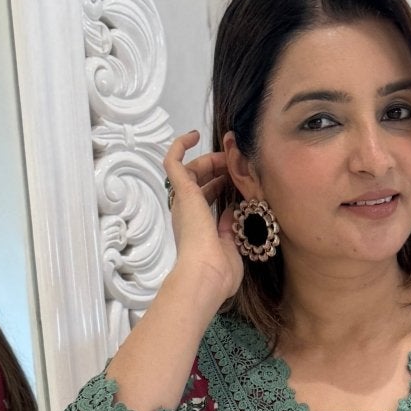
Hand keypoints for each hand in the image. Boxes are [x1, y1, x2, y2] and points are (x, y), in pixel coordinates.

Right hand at [163, 130, 243, 307]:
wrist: (205, 276)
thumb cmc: (219, 272)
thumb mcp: (232, 248)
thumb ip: (231, 229)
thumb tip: (232, 210)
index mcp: (198, 227)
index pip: (207, 198)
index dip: (221, 184)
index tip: (236, 177)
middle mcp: (188, 213)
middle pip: (199, 181)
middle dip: (218, 169)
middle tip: (236, 163)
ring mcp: (183, 202)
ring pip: (191, 170)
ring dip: (210, 159)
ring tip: (228, 154)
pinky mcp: (182, 192)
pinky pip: (173, 162)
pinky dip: (180, 146)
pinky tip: (193, 135)